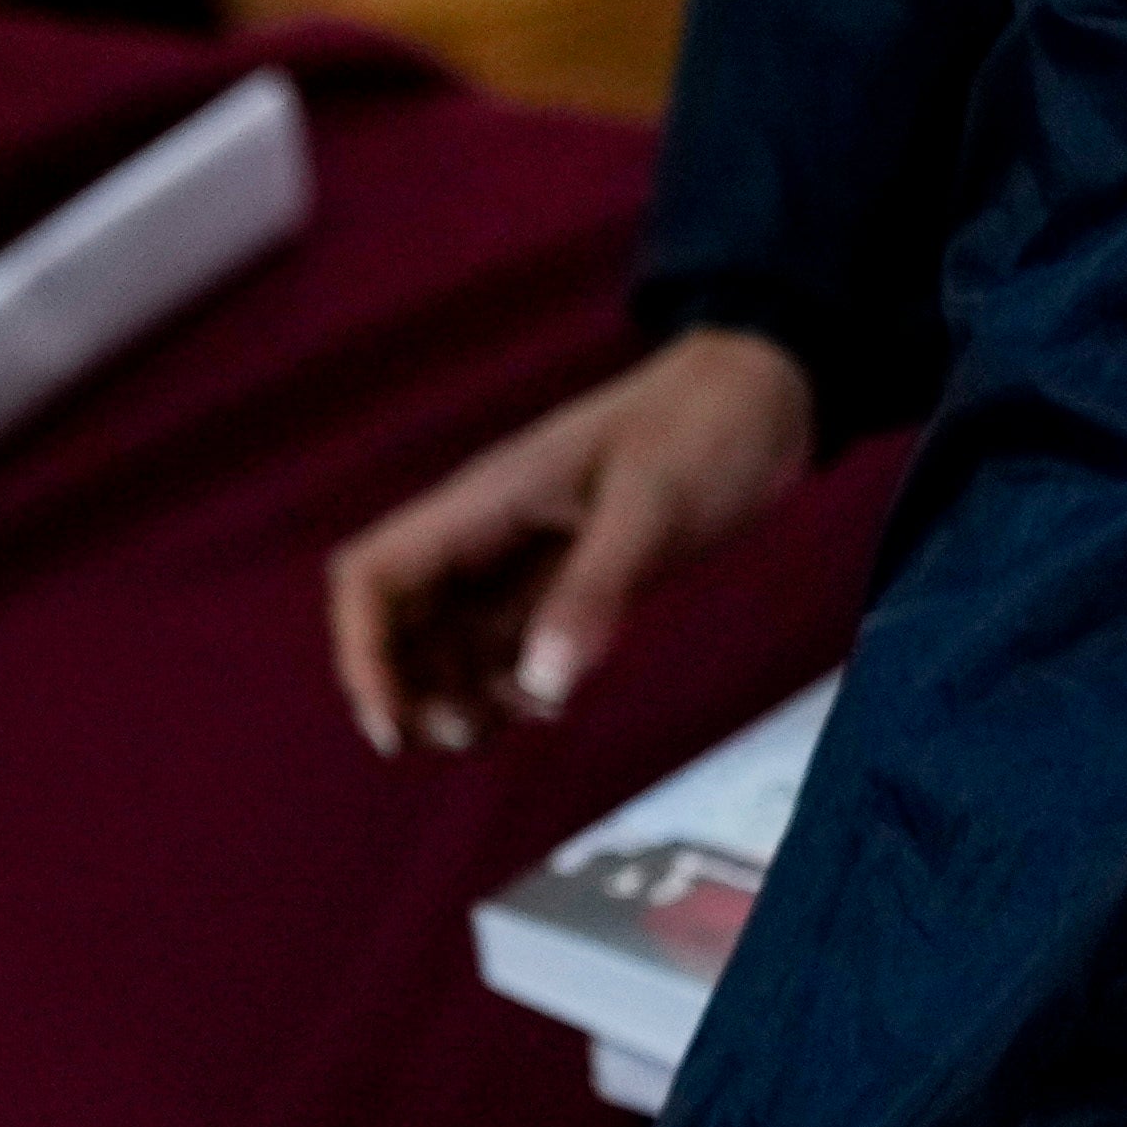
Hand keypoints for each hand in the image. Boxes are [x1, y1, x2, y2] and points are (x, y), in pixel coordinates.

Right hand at [327, 321, 814, 750]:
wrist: (763, 393)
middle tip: (468, 734)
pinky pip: (502, 645)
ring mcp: (519, 559)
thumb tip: (540, 688)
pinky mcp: (561, 580)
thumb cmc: (707, 428)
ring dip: (455, 696)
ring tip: (519, 722)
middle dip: (408, 690)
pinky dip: (508, 687)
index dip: (363, 658)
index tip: (395, 729)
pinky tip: (555, 703)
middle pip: (395, 622)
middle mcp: (484, 533)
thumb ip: (596, 590)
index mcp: (484, 501)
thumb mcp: (657, 506)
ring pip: (443, 643)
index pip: (373, 578)